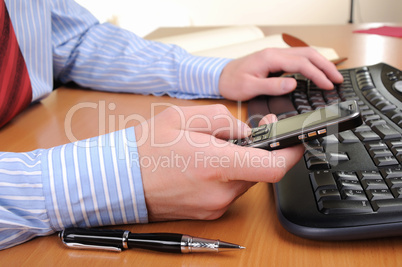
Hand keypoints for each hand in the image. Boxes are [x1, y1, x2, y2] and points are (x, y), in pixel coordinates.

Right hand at [135, 104, 302, 220]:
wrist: (119, 181)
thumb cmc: (145, 149)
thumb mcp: (181, 117)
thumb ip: (222, 120)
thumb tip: (244, 131)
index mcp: (215, 164)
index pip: (272, 167)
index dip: (291, 154)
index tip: (296, 142)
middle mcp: (219, 191)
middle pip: (260, 172)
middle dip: (258, 151)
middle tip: (243, 134)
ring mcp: (214, 205)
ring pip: (245, 181)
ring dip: (240, 163)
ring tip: (214, 149)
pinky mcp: (208, 212)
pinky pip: (230, 191)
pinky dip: (227, 176)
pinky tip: (206, 165)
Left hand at [219, 47, 343, 100]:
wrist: (220, 76)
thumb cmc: (232, 82)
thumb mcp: (249, 88)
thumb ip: (272, 86)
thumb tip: (293, 84)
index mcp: (270, 58)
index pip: (302, 64)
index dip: (318, 75)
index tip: (328, 85)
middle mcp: (275, 53)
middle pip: (308, 54)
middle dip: (326, 66)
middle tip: (338, 79)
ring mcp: (276, 55)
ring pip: (305, 54)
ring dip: (321, 63)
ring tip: (333, 76)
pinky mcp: (275, 60)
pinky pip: (298, 58)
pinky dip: (311, 64)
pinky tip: (316, 71)